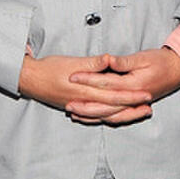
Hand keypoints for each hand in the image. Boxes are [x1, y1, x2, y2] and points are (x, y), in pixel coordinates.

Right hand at [19, 53, 152, 123]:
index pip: (114, 94)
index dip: (132, 95)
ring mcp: (80, 107)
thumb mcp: (72, 61)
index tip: (147, 93)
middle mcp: (84, 102)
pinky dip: (107, 119)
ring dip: (124, 115)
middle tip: (149, 105)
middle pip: (114, 107)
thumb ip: (93, 63)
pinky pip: (95, 118)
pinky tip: (115, 117)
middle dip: (132, 107)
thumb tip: (109, 59)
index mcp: (85, 89)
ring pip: (106, 116)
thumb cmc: (50, 67)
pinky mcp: (75, 108)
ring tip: (139, 113)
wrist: (30, 79)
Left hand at [66, 48, 179, 121]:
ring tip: (74, 113)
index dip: (88, 79)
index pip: (106, 83)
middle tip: (67, 104)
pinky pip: (116, 117)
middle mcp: (134, 98)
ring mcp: (134, 104)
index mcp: (135, 85)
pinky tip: (90, 117)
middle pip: (105, 105)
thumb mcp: (143, 57)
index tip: (72, 77)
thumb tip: (108, 60)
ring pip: (110, 115)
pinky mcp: (134, 106)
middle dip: (85, 105)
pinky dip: (102, 118)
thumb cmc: (163, 61)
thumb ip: (124, 62)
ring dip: (92, 115)